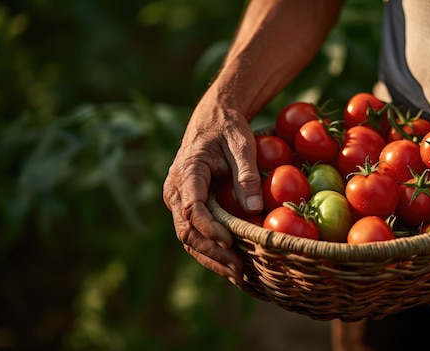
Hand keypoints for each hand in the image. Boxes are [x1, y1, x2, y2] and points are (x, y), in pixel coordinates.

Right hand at [163, 98, 262, 285]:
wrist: (212, 120)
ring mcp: (178, 201)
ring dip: (211, 258)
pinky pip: (195, 234)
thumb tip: (254, 209)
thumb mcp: (242, 144)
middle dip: (211, 252)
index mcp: (187, 171)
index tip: (230, 242)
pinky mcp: (187, 208)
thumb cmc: (228, 129)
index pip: (191, 207)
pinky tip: (230, 267)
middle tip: (238, 270)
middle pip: (187, 230)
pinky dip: (210, 252)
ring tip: (237, 276)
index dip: (209, 228)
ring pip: (188, 238)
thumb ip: (246, 174)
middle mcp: (176, 190)